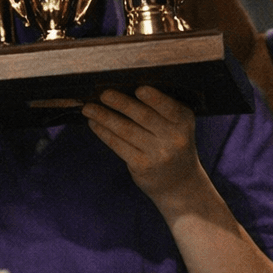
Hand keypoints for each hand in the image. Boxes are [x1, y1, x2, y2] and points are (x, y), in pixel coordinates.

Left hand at [82, 86, 203, 202]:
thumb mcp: (178, 126)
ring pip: (126, 130)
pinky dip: (104, 132)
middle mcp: (174, 138)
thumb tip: (124, 88)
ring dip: (104, 117)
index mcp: (184, 121)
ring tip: (88, 108)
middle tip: (103, 94)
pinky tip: (94, 123)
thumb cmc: (174, 143)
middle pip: (144, 117)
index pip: (169, 108)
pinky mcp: (142, 166)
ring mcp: (158, 154)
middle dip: (121, 103)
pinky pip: (118, 145)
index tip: (138, 89)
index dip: (154, 98)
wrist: (180, 183)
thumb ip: (162, 109)